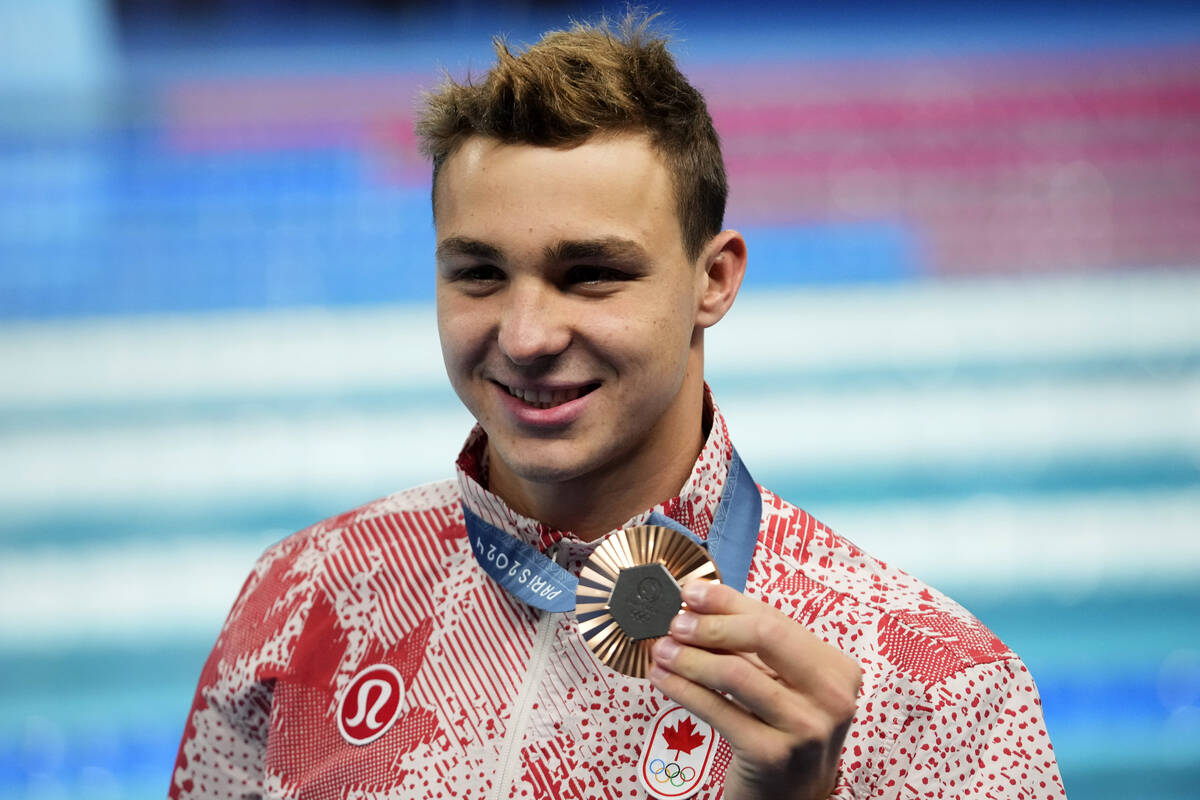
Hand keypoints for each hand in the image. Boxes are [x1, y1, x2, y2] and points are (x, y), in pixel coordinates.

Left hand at [649, 581, 861, 799]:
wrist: (792, 799)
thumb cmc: (784, 731)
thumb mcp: (784, 685)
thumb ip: (755, 647)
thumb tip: (700, 604)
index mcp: (837, 668)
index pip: (776, 619)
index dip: (728, 601)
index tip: (691, 592)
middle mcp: (832, 697)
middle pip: (764, 636)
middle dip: (711, 624)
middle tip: (676, 623)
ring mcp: (805, 728)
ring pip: (735, 673)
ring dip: (690, 657)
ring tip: (663, 651)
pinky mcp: (772, 755)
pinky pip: (718, 710)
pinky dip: (684, 689)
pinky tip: (663, 679)